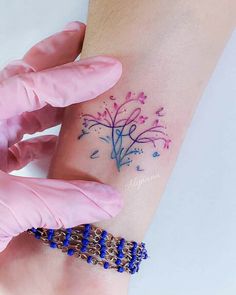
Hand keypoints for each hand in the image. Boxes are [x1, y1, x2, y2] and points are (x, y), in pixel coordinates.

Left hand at [0, 21, 122, 252]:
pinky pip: (26, 139)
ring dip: (59, 102)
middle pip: (26, 82)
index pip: (30, 87)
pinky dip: (48, 138)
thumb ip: (57, 204)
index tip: (109, 68)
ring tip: (88, 92)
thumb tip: (108, 201)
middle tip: (86, 41)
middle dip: (58, 59)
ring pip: (29, 110)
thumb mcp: (5, 209)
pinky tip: (66, 142)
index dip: (73, 76)